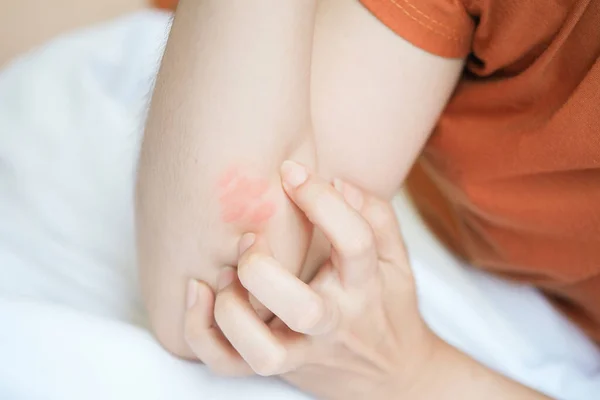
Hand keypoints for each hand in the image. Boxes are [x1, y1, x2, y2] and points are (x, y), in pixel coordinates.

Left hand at [183, 161, 439, 398]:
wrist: (390, 378)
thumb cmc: (388, 308)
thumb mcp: (396, 260)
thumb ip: (376, 217)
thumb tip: (339, 181)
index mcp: (366, 287)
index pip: (355, 243)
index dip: (322, 201)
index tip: (291, 170)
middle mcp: (335, 323)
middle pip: (303, 310)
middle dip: (264, 271)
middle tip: (249, 239)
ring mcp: (304, 352)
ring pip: (263, 353)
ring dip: (232, 312)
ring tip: (224, 274)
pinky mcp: (278, 369)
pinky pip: (229, 366)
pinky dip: (202, 333)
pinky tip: (199, 294)